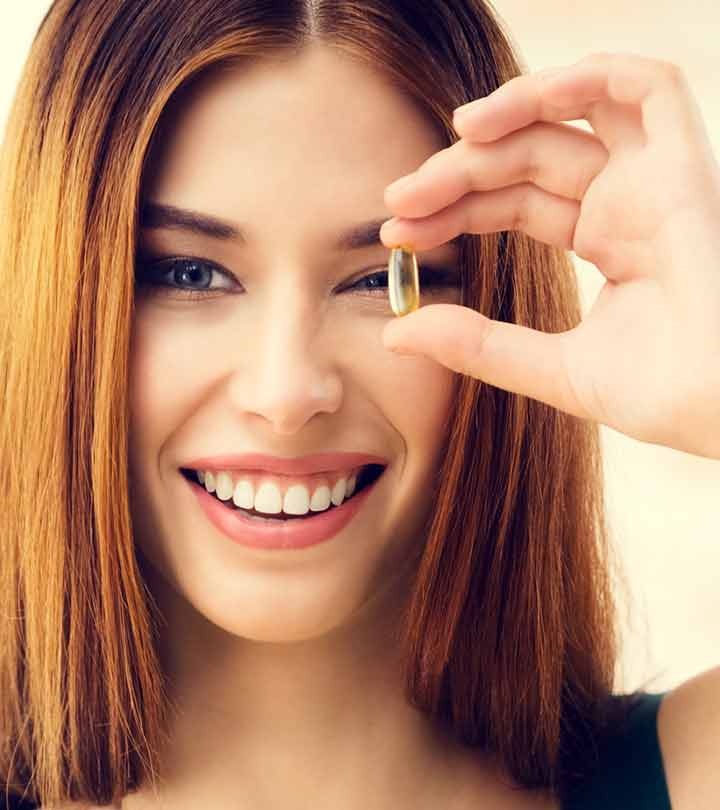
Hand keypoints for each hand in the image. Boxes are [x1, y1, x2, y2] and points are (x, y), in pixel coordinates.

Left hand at [379, 52, 719, 459]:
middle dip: (459, 171)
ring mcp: (657, 182)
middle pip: (527, 158)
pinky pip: (646, 88)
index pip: (513, 202)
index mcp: (605, 241)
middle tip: (399, 199)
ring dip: (507, 113)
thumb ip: (477, 346)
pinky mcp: (688, 168)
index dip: (452, 208)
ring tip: (452, 135)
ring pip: (572, 115)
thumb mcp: (550, 367)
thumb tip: (397, 334)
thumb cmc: (663, 397)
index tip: (397, 230)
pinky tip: (506, 110)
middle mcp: (627, 203)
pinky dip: (580, 80)